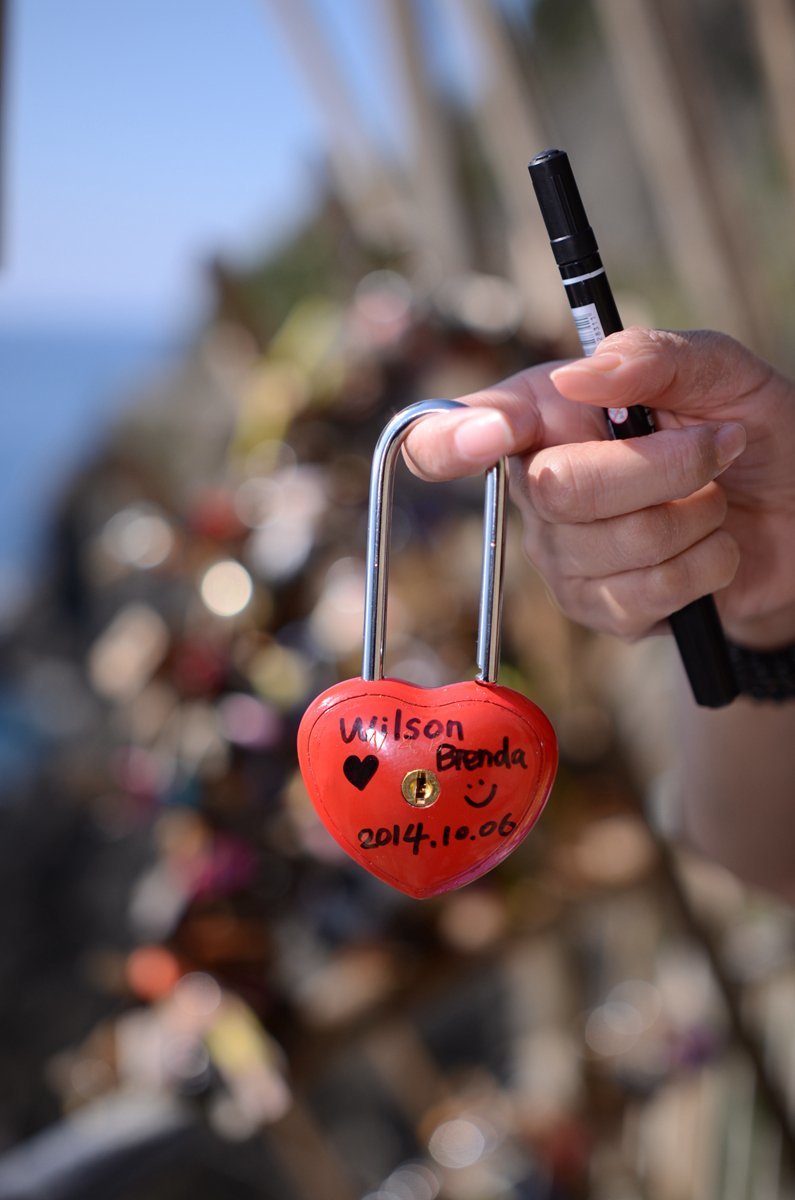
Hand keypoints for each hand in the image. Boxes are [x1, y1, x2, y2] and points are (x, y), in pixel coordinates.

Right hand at [404, 328, 794, 648]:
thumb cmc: (747, 432)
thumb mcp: (722, 372)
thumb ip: (656, 357)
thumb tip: (581, 373)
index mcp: (545, 415)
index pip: (451, 433)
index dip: (451, 439)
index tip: (495, 434)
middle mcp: (538, 486)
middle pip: (559, 489)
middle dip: (663, 466)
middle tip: (719, 444)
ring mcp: (563, 554)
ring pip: (618, 542)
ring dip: (699, 515)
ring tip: (715, 500)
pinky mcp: (599, 608)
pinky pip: (647, 593)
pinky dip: (707, 562)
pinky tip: (711, 545)